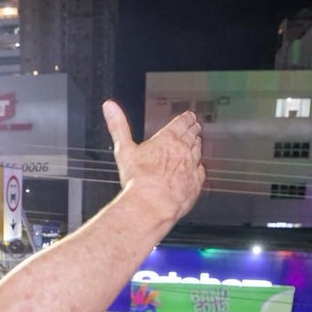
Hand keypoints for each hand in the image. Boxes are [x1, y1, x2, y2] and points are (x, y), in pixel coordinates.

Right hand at [103, 99, 204, 220]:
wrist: (152, 204)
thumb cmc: (138, 180)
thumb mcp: (123, 149)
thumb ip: (118, 126)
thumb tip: (109, 107)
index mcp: (167, 139)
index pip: (181, 123)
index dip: (186, 118)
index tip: (189, 116)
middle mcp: (183, 150)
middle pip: (192, 135)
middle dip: (193, 130)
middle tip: (195, 126)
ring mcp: (192, 166)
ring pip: (198, 151)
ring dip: (197, 145)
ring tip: (196, 143)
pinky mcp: (196, 182)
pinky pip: (201, 170)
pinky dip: (200, 166)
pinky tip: (198, 167)